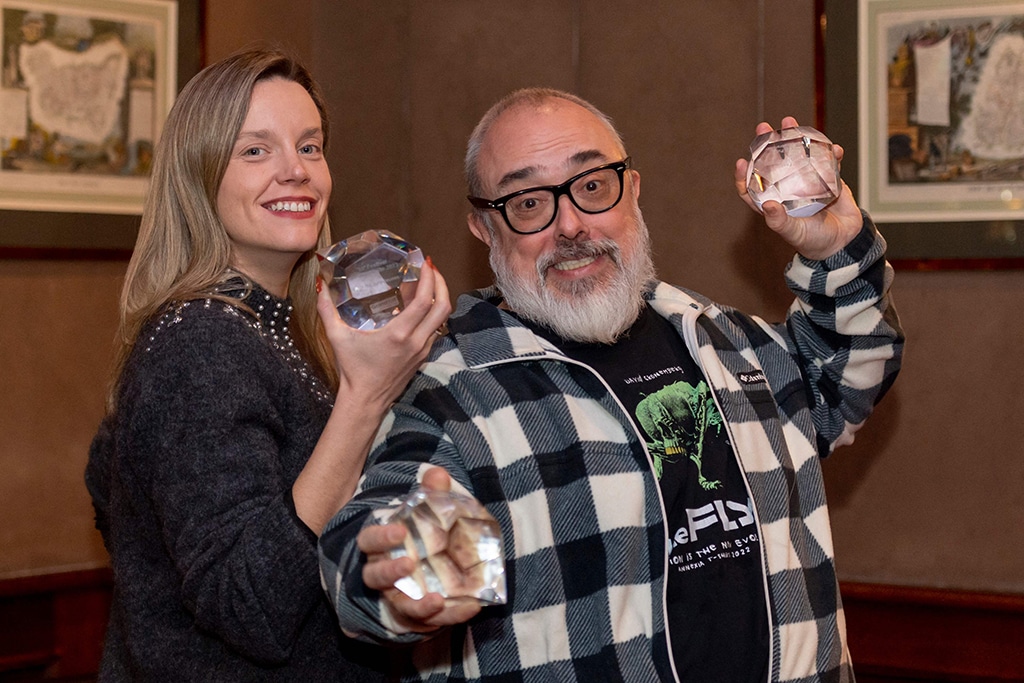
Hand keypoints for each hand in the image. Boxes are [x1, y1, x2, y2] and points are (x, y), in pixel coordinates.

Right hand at [316, 257, 451, 412]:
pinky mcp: (423, 356)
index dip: (429, 279)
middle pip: (443, 307)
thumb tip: (320, 286)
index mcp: (399, 334)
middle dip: (441, 283)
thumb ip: (327, 310)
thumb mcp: (336, 338)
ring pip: (443, 320)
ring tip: (429, 282)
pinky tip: (422, 306)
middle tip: (431, 267)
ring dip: (440, 298)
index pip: (424, 301)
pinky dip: (434, 314)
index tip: (425, 262)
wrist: (366, 401)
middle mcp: (416, 341)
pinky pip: (436, 330)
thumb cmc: (352, 370)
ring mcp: (422, 350)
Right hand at [357, 467, 481, 632]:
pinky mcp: (416, 617)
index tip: (399, 531)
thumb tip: (438, 474)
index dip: (380, 537)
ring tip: (437, 601)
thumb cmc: (424, 537)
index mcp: (380, 546)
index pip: (369, 540)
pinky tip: (469, 608)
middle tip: (408, 564)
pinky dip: (447, 618)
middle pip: (374, 577)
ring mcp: (397, 598)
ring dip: (416, 606)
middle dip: (389, 572)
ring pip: (398, 605)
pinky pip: (427, 622)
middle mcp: (382, 574)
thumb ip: (432, 494)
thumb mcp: (429, 513)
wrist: (434, 569)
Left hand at [734, 116, 863, 260]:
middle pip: (773, 164)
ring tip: (789, 121)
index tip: (741, 162)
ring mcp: (807, 182)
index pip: (752, 188)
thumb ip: (780, 221)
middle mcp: (787, 190)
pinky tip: (833, 147)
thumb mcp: (795, 233)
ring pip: (797, 156)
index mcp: (773, 203)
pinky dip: (830, 153)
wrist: (843, 242)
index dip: (744, 176)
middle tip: (763, 127)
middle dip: (766, 145)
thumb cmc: (814, 241)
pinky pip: (827, 162)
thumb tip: (768, 205)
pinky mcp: (828, 179)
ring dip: (793, 138)